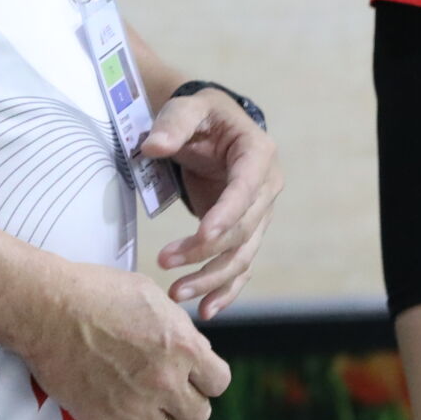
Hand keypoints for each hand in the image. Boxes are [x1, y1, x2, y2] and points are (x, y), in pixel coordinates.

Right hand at [11, 261, 229, 419]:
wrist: (49, 307)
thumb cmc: (97, 292)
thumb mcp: (153, 297)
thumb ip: (180, 329)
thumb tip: (192, 347)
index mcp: (182, 346)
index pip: (219, 382)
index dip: (208, 378)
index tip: (196, 376)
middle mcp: (164, 380)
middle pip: (198, 415)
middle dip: (187, 401)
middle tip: (170, 390)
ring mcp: (134, 405)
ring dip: (158, 418)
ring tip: (143, 400)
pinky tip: (120, 411)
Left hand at [142, 90, 283, 318]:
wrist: (209, 126)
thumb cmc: (199, 114)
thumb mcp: (187, 108)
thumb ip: (172, 124)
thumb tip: (154, 146)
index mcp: (258, 154)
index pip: (246, 190)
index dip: (226, 215)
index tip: (201, 236)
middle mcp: (266, 187)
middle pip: (242, 229)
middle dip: (205, 251)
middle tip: (164, 261)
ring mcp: (258, 213)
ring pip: (241, 255)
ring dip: (211, 278)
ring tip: (176, 294)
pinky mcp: (245, 232)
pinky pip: (240, 267)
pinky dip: (226, 291)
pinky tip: (206, 311)